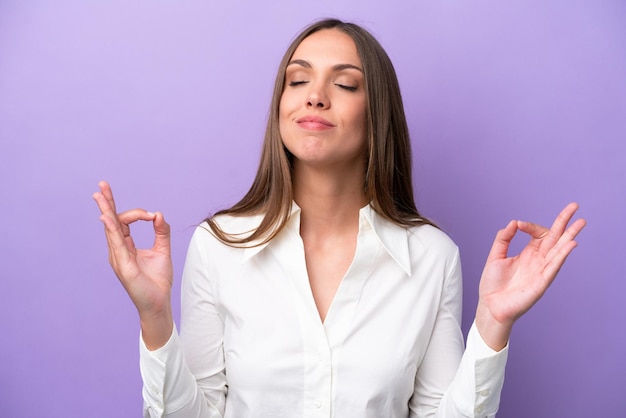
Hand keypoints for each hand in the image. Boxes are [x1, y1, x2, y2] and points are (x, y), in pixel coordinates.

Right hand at [93, 181, 173, 348]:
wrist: (159, 303)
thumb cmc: (158, 280)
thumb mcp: (163, 250)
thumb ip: (161, 232)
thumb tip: (158, 214)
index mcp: (127, 246)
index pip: (123, 222)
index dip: (137, 213)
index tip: (151, 216)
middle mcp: (118, 250)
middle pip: (111, 221)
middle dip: (107, 203)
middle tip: (101, 185)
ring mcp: (118, 258)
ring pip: (111, 229)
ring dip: (106, 211)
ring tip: (100, 195)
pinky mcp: (123, 266)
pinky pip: (117, 244)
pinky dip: (112, 230)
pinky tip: (106, 218)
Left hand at [475, 202, 585, 349]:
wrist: (490, 306)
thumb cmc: (493, 284)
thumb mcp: (495, 256)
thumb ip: (503, 238)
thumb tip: (512, 222)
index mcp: (528, 253)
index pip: (539, 233)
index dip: (531, 226)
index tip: (518, 225)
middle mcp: (538, 259)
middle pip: (556, 237)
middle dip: (565, 222)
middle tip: (575, 206)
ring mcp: (542, 269)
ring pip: (559, 249)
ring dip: (570, 236)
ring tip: (580, 222)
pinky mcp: (542, 281)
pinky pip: (554, 265)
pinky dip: (562, 254)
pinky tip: (570, 244)